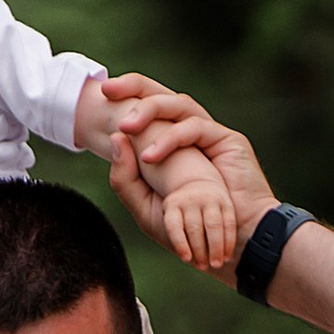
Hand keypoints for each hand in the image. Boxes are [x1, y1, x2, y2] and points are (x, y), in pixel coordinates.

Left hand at [103, 83, 274, 279]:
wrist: (231, 247)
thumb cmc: (190, 234)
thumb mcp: (146, 209)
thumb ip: (126, 179)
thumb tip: (115, 139)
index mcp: (169, 143)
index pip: (147, 108)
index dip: (126, 94)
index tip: (101, 93)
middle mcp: (188, 132)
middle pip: (162, 94)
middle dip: (133, 87)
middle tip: (108, 91)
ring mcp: (208, 134)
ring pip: (178, 104)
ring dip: (149, 110)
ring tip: (126, 128)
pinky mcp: (226, 140)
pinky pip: (196, 126)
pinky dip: (171, 138)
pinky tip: (150, 155)